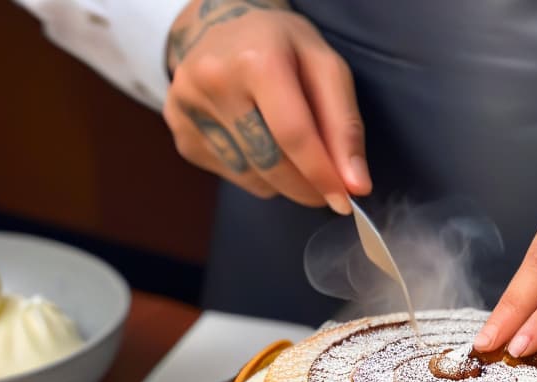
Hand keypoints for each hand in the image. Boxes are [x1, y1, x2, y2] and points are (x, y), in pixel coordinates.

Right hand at [163, 0, 370, 213]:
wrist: (217, 24)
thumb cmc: (281, 45)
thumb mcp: (324, 66)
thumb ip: (345, 125)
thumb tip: (356, 185)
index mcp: (256, 59)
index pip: (293, 135)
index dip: (322, 175)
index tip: (344, 202)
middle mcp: (213, 82)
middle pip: (270, 163)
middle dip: (306, 186)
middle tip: (326, 189)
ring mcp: (188, 110)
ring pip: (250, 177)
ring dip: (281, 181)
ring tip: (288, 149)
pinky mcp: (180, 132)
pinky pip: (231, 176)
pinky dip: (256, 175)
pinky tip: (258, 143)